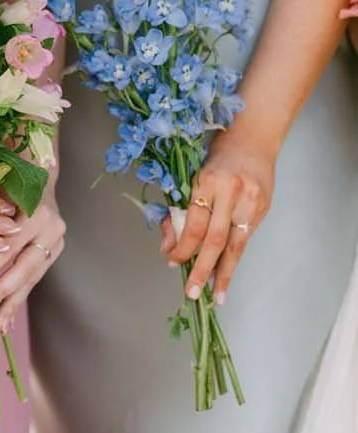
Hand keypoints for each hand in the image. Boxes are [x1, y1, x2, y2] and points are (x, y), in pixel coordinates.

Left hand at [0, 192, 65, 332]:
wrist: (39, 174)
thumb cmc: (6, 181)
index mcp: (34, 209)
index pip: (10, 243)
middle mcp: (51, 226)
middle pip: (26, 265)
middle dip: (4, 290)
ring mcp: (57, 239)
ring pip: (33, 275)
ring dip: (13, 301)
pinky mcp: (56, 249)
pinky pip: (35, 276)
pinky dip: (20, 295)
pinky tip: (7, 315)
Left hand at [162, 137, 274, 302]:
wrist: (254, 137)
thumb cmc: (216, 156)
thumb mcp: (191, 177)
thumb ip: (177, 212)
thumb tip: (168, 246)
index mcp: (208, 182)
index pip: (194, 225)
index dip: (182, 248)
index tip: (173, 263)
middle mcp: (232, 193)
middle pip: (215, 239)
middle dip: (202, 269)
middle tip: (192, 293)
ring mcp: (252, 202)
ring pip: (236, 245)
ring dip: (224, 273)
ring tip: (216, 296)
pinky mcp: (264, 208)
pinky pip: (245, 238)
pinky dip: (234, 258)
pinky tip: (226, 274)